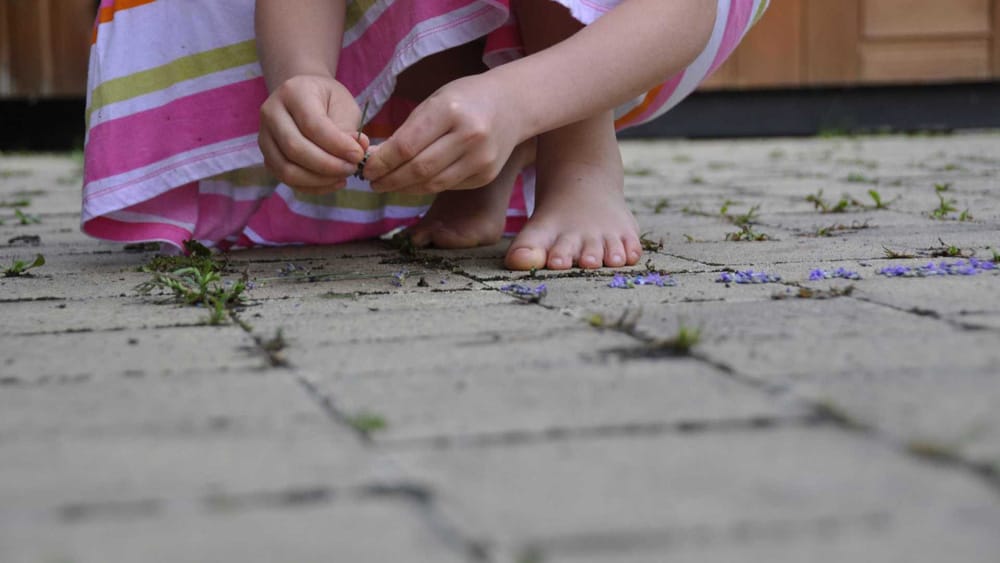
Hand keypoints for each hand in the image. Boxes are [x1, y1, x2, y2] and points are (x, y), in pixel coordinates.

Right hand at [258, 75, 369, 193]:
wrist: (304, 97)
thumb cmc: (327, 100)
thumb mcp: (343, 105)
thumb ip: (349, 129)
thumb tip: (357, 152)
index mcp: (293, 93)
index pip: (312, 125)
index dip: (337, 145)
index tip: (358, 155)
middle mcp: (271, 113)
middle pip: (295, 149)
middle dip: (328, 165)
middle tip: (352, 168)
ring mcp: (264, 137)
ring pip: (287, 169)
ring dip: (319, 180)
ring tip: (343, 176)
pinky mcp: (267, 157)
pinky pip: (287, 180)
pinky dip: (312, 187)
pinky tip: (333, 182)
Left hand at [363, 73, 522, 194]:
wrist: (513, 104)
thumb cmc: (464, 100)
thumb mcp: (434, 102)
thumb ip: (407, 131)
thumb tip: (375, 159)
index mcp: (450, 110)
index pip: (406, 146)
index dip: (382, 162)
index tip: (366, 169)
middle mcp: (469, 135)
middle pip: (419, 169)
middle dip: (390, 179)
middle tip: (372, 183)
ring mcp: (481, 158)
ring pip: (433, 184)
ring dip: (404, 189)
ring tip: (388, 185)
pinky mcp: (486, 175)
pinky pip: (448, 186)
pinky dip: (426, 186)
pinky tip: (413, 183)